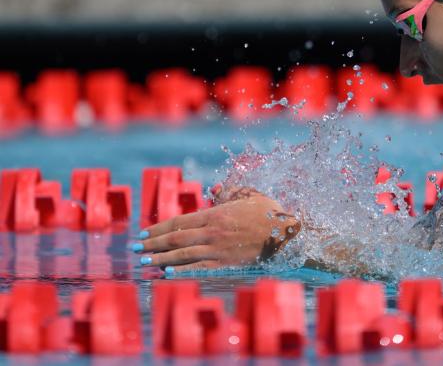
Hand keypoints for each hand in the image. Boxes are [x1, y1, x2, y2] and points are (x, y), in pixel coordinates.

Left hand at [134, 192, 299, 273]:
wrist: (287, 236)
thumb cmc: (270, 214)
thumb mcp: (250, 196)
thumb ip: (231, 192)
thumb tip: (216, 188)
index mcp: (216, 214)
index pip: (180, 221)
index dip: (160, 227)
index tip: (144, 233)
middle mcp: (213, 232)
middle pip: (176, 238)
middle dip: (153, 244)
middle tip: (135, 249)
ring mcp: (218, 250)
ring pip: (183, 254)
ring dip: (161, 258)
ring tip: (144, 262)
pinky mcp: (226, 263)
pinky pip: (199, 268)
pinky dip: (181, 271)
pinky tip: (167, 273)